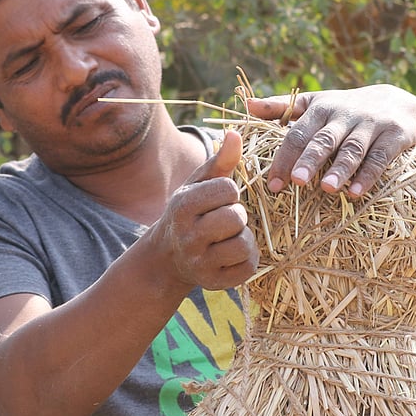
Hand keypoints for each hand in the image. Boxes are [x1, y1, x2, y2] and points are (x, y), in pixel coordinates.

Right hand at [144, 130, 257, 290]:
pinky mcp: (213, 282)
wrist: (167, 258)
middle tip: (224, 220)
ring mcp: (199, 262)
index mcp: (182, 205)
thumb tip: (235, 133)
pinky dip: (246, 259)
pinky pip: (248, 267)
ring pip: (243, 244)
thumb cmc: (190, 212)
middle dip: (237, 215)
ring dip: (243, 238)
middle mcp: (187, 236)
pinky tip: (231, 254)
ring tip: (228, 237)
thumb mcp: (198, 184)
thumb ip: (219, 160)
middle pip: (235, 218)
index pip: (227, 189)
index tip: (219, 198)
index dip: (229, 192)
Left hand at [246, 85, 415, 196]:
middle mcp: (345, 114)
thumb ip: (282, 107)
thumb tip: (246, 104)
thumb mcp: (316, 104)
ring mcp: (371, 124)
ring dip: (340, 168)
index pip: (298, 133)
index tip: (273, 184)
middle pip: (324, 138)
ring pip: (353, 147)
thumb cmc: (346, 110)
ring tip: (328, 189)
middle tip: (296, 181)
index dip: (285, 158)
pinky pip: (380, 157)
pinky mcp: (394, 135)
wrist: (400, 103)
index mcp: (321, 108)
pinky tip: (356, 193)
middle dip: (310, 159)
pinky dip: (368, 175)